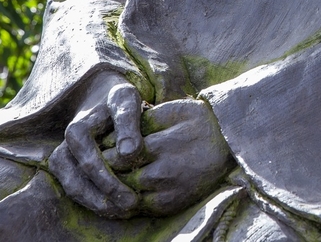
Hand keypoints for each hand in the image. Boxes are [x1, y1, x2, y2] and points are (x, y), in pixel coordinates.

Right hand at [48, 73, 145, 218]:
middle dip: (105, 198)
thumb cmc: (118, 98)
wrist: (101, 93)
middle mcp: (64, 145)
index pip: (91, 163)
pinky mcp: (65, 167)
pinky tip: (114, 208)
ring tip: (124, 211)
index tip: (133, 197)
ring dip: (97, 204)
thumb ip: (128, 123)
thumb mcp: (126, 100)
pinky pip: (75, 188)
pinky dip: (93, 201)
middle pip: (79, 181)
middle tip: (131, 207)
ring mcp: (61, 157)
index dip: (111, 183)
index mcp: (77, 130)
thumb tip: (128, 154)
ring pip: (74, 188)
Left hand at [102, 99, 233, 216]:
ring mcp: (168, 192)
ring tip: (101, 177)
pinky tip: (118, 191)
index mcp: (162, 146)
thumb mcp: (174, 110)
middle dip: (102, 170)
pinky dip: (124, 202)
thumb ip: (144, 119)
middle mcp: (163, 173)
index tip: (95, 145)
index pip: (118, 153)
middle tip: (91, 164)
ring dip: (110, 188)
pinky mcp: (171, 205)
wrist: (229, 144)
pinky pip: (139, 209)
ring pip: (125, 195)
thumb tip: (115, 131)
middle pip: (118, 176)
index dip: (102, 150)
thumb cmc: (198, 121)